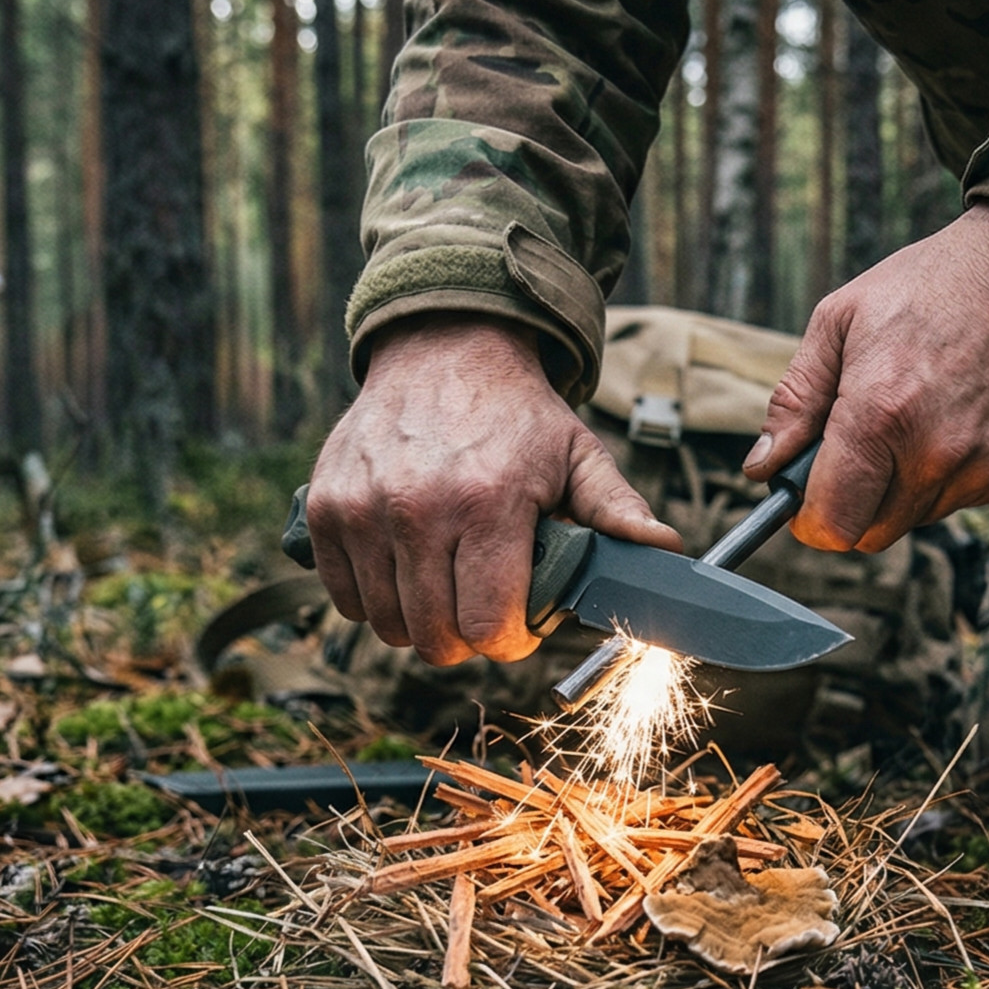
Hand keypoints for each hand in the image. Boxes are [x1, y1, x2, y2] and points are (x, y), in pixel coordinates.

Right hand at [307, 316, 681, 664]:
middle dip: (468, 637)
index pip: (489, 626)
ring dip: (420, 619)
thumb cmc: (516, 414)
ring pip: (387, 625)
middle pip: (436, 638)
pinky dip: (373, 599)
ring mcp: (363, 509)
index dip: (511, 640)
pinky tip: (404, 568)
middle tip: (484, 603)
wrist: (442, 349)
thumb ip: (618, 510)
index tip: (519, 622)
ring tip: (447, 581)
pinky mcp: (323, 507)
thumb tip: (665, 550)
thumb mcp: (578, 454)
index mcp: (489, 501)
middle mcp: (418, 508)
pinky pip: (344, 599)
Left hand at [745, 201, 988, 552]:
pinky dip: (945, 474)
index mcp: (880, 414)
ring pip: (915, 519)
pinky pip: (960, 500)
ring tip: (913, 415)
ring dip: (899, 487)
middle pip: (871, 534)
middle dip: (852, 501)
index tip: (807, 495)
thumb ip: (795, 401)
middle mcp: (935, 453)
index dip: (809, 517)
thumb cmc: (932, 284)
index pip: (832, 524)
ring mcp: (982, 467)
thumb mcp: (839, 320)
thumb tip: (763, 466)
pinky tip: (953, 416)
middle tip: (857, 445)